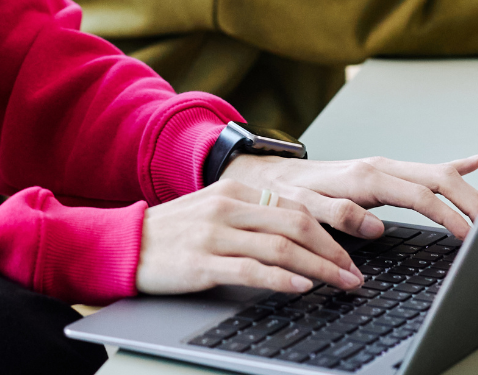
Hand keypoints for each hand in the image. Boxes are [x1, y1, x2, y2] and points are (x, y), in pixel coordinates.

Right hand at [135, 180, 364, 295]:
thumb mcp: (212, 211)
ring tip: (342, 284)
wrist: (122, 243)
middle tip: (355, 273)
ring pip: (281, 247)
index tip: (350, 253)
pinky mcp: (201, 263)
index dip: (330, 231)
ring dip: (320, 268)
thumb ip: (251, 217)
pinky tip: (302, 287)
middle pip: (296, 225)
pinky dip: (282, 279)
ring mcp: (214, 234)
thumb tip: (297, 235)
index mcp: (233, 190)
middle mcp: (227, 207)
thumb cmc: (170, 233)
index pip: (294, 207)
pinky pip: (251, 270)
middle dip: (334, 251)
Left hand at [222, 152, 477, 239]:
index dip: (448, 215)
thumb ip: (339, 216)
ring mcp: (386, 167)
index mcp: (366, 177)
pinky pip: (426, 167)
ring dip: (468, 190)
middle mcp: (380, 167)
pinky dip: (454, 165)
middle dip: (471, 202)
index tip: (468, 235)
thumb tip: (375, 226)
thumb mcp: (305, 209)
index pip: (421, 195)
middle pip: (439, 179)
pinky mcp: (386, 171)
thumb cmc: (287, 194)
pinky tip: (475, 162)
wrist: (271, 177)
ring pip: (438, 174)